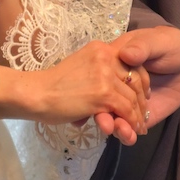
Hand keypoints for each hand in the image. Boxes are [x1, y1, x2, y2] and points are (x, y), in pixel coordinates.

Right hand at [0, 40, 149, 144]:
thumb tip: (115, 95)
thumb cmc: (53, 85)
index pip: (133, 61)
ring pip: (132, 97)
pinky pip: (125, 110)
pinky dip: (131, 122)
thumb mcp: (82, 68)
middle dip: (141, 100)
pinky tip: (131, 131)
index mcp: (101, 48)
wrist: (36, 93)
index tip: (141, 95)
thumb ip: (99, 74)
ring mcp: (105, 74)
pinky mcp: (103, 94)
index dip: (141, 80)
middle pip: (136, 79)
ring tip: (139, 127)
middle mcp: (106, 56)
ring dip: (137, 116)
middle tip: (142, 115)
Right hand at [92, 26, 179, 138]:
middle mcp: (114, 81)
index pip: (101, 74)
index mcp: (114, 60)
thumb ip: (142, 47)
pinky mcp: (136, 113)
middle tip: (106, 126)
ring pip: (113, 114)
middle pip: (104, 99)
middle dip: (104, 114)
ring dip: (114, 126)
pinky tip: (130, 137)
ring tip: (121, 132)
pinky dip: (126, 132)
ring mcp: (123, 99)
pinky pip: (127, 125)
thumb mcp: (157, 42)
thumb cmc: (168, 45)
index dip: (97, 89)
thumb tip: (126, 55)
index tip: (94, 101)